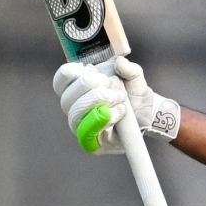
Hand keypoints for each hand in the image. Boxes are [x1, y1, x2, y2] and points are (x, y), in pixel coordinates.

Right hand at [53, 56, 180, 153]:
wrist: (146, 113)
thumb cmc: (133, 93)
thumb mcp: (134, 76)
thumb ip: (128, 68)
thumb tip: (120, 63)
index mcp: (76, 89)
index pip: (59, 82)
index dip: (69, 74)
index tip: (87, 69)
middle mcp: (74, 108)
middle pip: (66, 99)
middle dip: (88, 89)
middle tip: (110, 85)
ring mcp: (81, 126)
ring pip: (75, 114)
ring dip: (96, 102)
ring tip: (118, 97)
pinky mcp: (92, 142)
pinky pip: (89, 131)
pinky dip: (106, 118)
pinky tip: (121, 110)